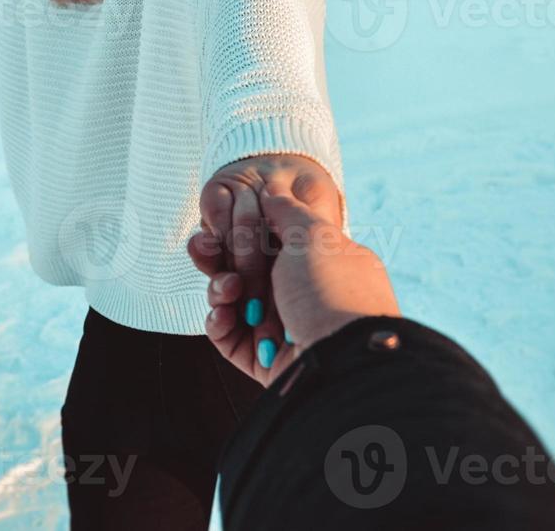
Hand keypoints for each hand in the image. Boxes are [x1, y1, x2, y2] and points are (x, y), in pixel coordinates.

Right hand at [189, 190, 399, 385]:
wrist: (342, 355)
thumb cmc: (331, 287)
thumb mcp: (313, 234)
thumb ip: (287, 212)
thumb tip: (273, 191)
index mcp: (323, 266)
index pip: (275, 246)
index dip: (246, 237)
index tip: (223, 227)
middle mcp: (306, 298)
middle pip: (251, 275)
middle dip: (225, 263)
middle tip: (212, 253)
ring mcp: (288, 332)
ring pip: (238, 306)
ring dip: (221, 291)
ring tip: (227, 289)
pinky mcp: (268, 363)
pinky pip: (232, 339)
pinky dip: (220, 324)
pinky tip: (221, 313)